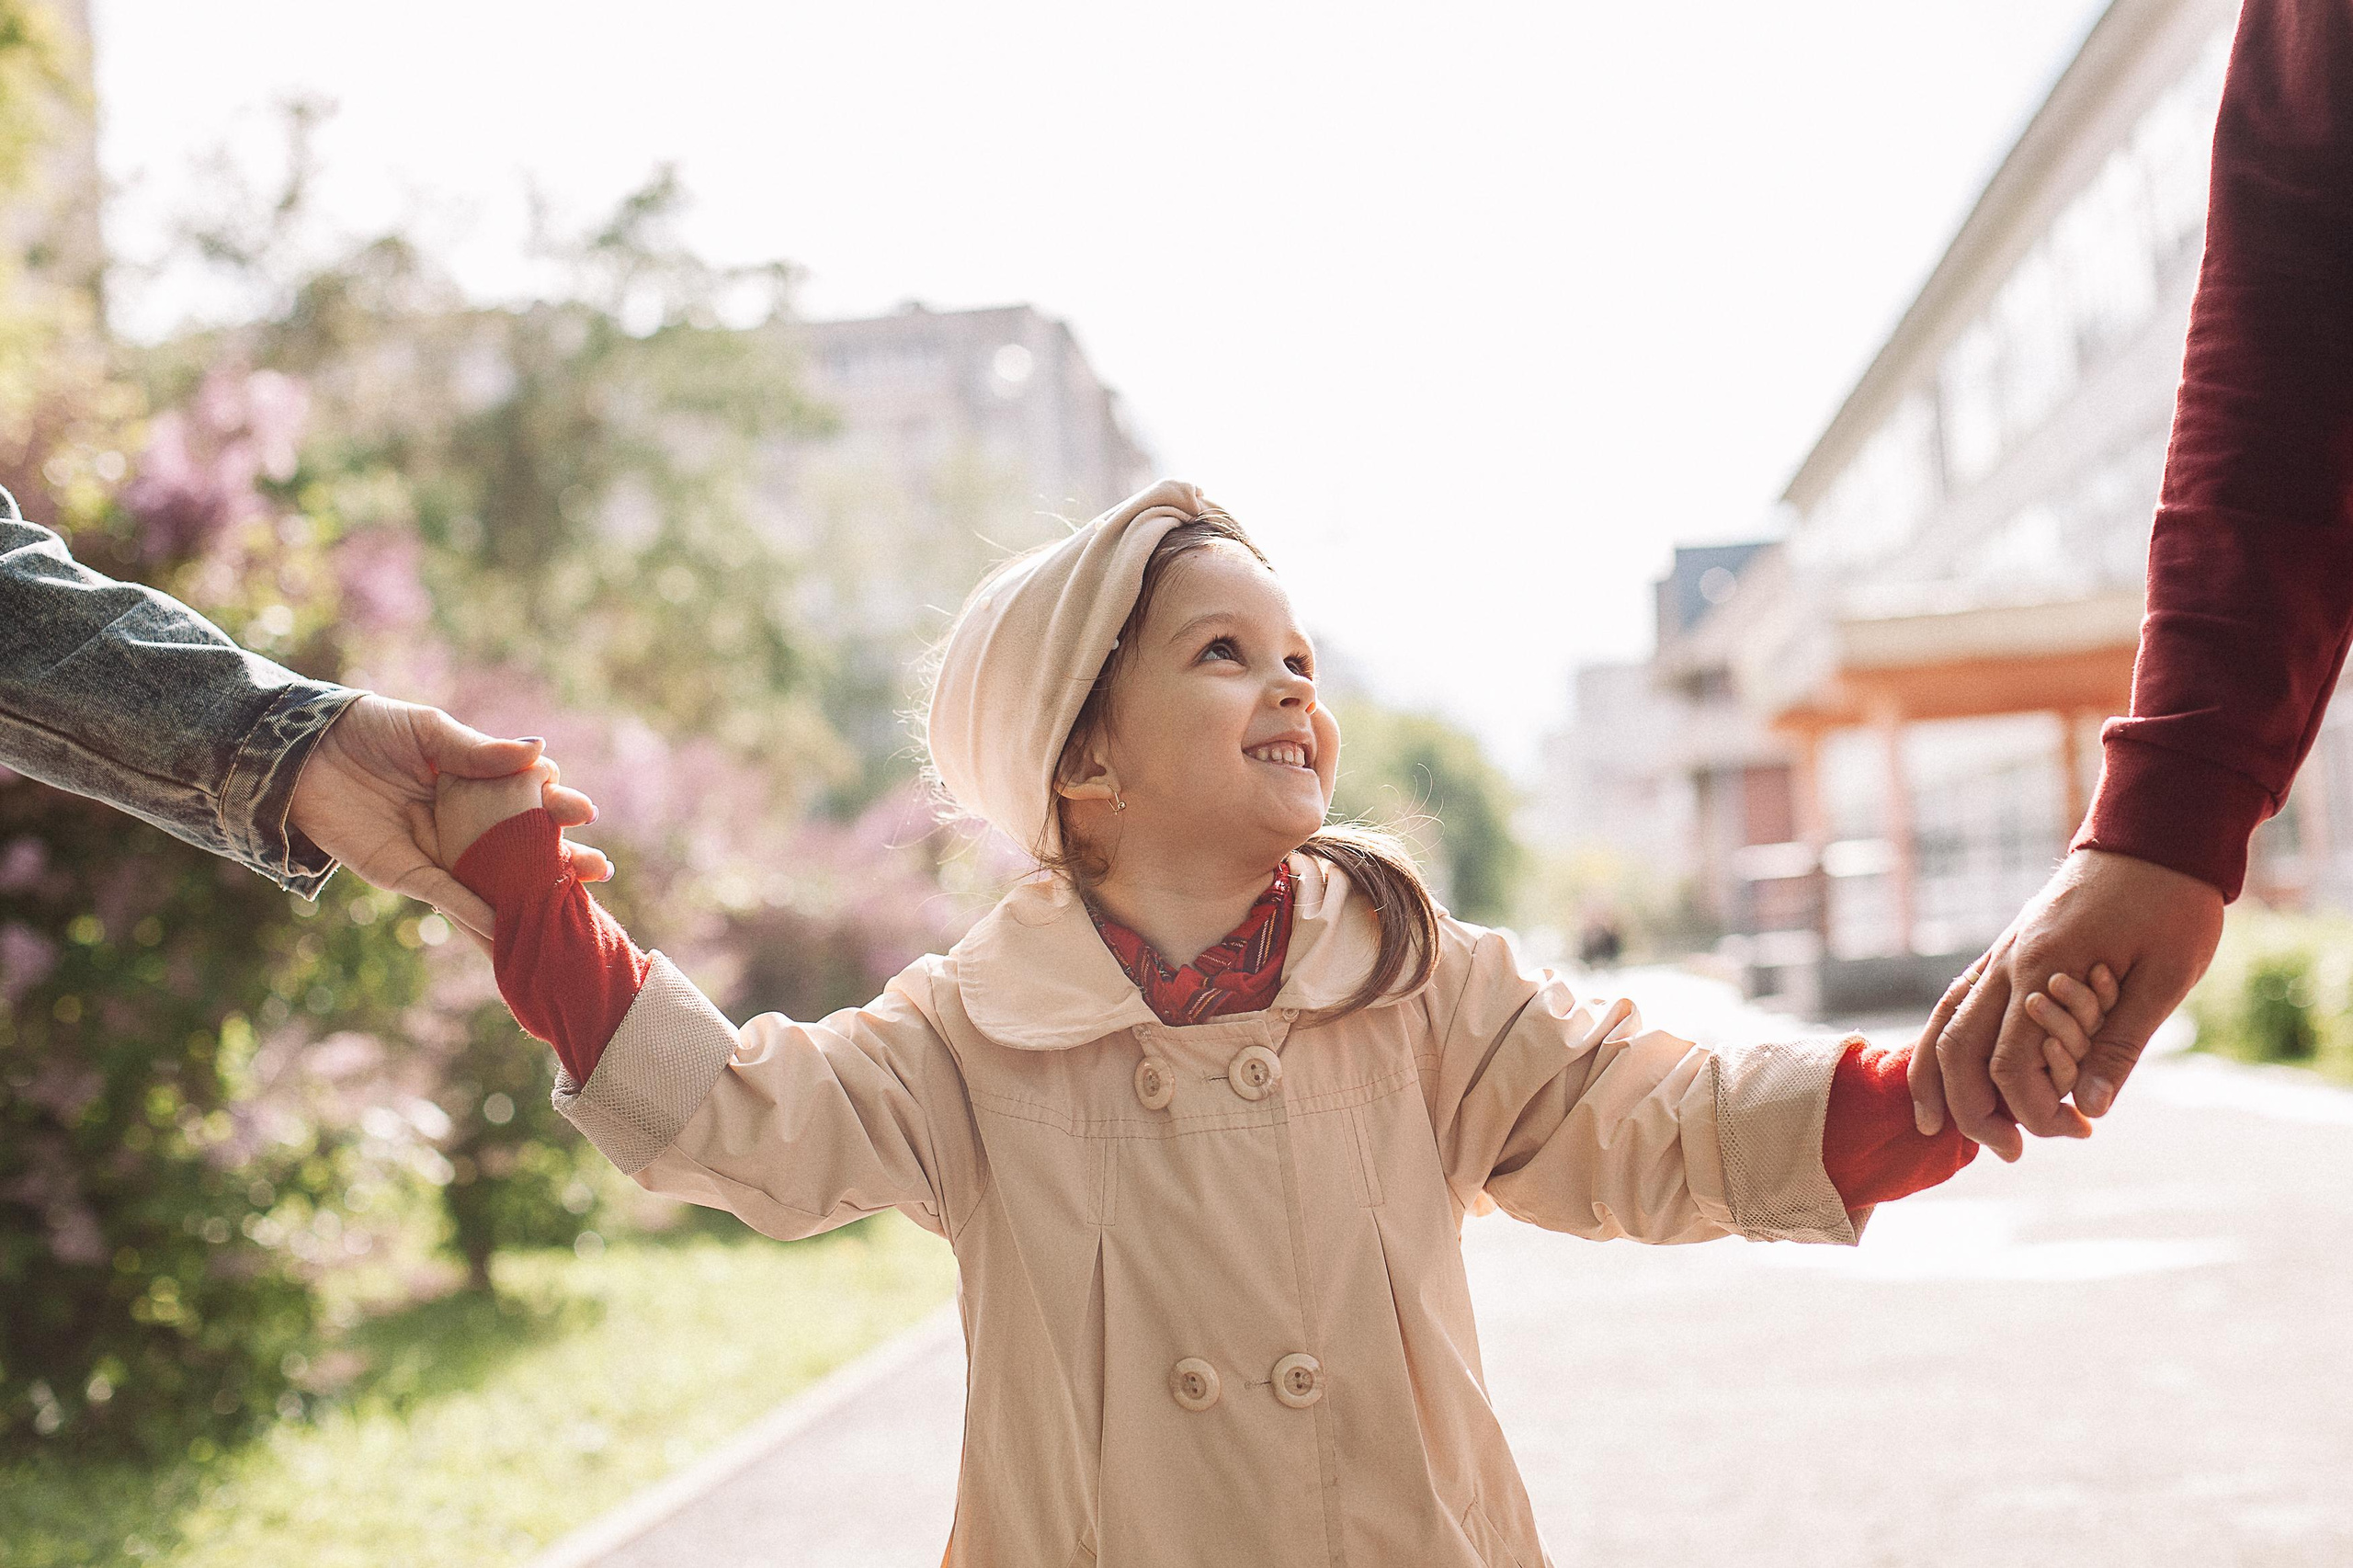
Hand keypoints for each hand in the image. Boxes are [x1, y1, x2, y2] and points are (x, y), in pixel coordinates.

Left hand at [287, 695, 609, 951]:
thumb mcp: (427, 731)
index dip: (556, 804)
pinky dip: (477, 912)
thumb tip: (540, 752)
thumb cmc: (366, 730)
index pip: (528, 796)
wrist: (299, 753)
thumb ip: (480, 750)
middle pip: (524, 844)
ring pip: (497, 877)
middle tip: (598, 867)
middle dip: (563, 856)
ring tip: (573, 898)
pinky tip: (509, 922)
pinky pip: (449, 897)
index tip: (576, 807)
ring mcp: (440, 850)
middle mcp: (464, 820)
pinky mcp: (407, 874)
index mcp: (474, 781)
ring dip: (534, 890)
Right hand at [1908, 849, 2224, 1159]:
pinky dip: (1939, 1040)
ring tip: (1932, 1124)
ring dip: (1932, 1078)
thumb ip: (2122, 1042)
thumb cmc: (2171, 902)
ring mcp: (1999, 954)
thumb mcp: (2166, 976)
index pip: (2011, 1062)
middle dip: (1973, 1110)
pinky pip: (1954, 1001)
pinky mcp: (2005, 950)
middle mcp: (2008, 963)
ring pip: (1941, 1022)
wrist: (2155, 834)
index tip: (2077, 1131)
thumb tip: (2091, 1110)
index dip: (2033, 1110)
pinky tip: (1943, 1068)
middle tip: (2008, 1153)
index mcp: (2044, 969)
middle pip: (1959, 1049)